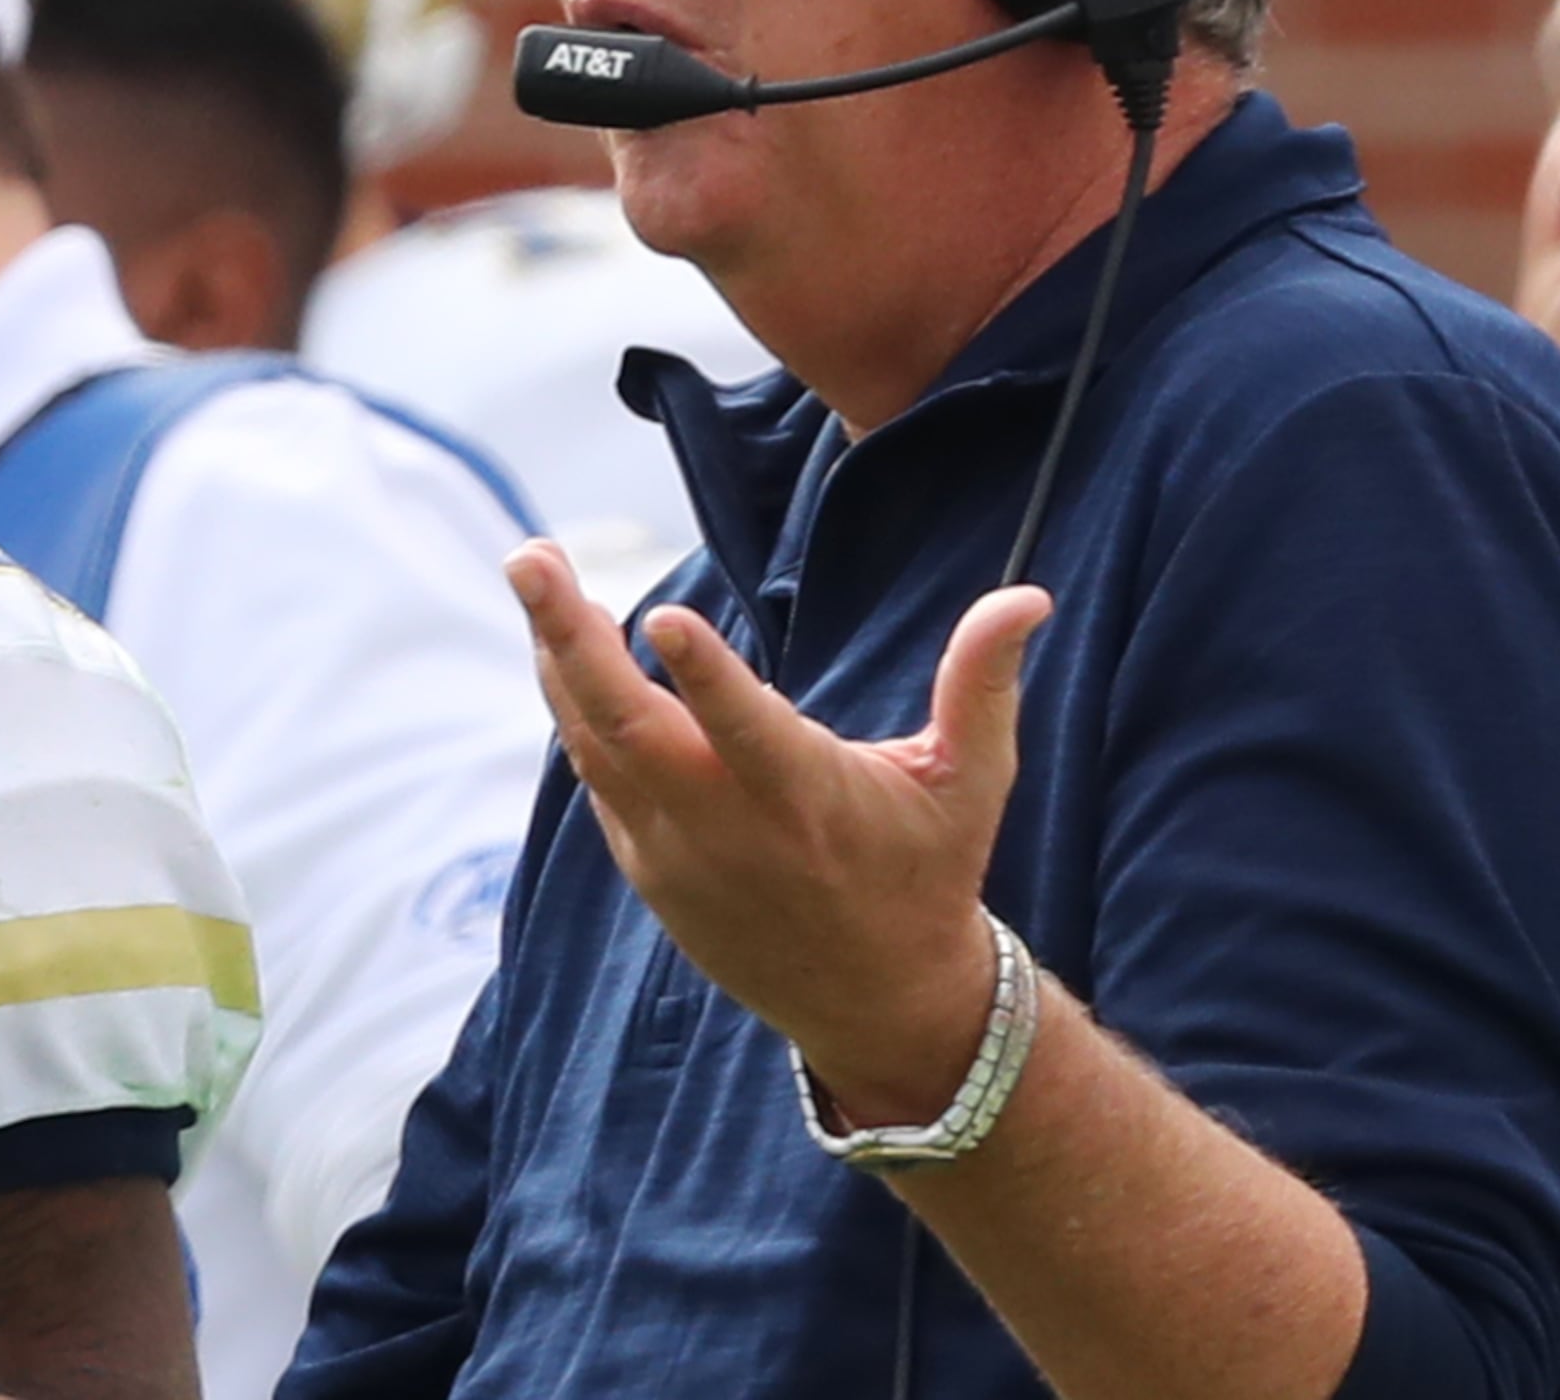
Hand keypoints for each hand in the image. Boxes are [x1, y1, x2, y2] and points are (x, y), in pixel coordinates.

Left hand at [509, 539, 1049, 1124]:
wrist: (877, 1003)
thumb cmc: (929, 873)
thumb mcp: (971, 783)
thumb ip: (981, 684)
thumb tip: (1028, 596)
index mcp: (810, 803)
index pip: (747, 734)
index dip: (705, 676)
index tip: (662, 613)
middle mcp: (728, 831)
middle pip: (628, 730)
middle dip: (571, 639)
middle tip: (531, 557)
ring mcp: (674, 854)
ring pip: (594, 748)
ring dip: (558, 660)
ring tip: (538, 574)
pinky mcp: (647, 868)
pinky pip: (597, 778)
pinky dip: (573, 712)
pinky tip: (561, 646)